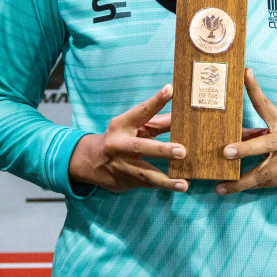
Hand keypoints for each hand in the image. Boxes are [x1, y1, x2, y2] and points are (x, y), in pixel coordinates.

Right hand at [68, 83, 189, 193]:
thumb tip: (183, 117)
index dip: (156, 101)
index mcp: (122, 125)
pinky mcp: (126, 181)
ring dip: (165, 180)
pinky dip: (163, 185)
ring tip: (183, 184)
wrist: (93, 161)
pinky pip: (147, 184)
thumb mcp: (134, 126)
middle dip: (162, 150)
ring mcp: (121, 165)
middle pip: (141, 147)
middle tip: (182, 151)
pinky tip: (178, 187)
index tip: (170, 90)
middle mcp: (119, 145)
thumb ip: (157, 122)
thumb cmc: (121, 137)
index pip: (141, 111)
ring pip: (145, 173)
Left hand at [214, 68, 276, 194]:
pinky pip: (265, 184)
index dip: (255, 88)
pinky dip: (248, 187)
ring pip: (262, 173)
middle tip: (225, 151)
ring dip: (239, 181)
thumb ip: (254, 133)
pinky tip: (230, 189)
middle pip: (264, 145)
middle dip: (244, 149)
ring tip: (220, 186)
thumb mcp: (276, 132)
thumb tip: (228, 132)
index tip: (245, 73)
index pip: (265, 104)